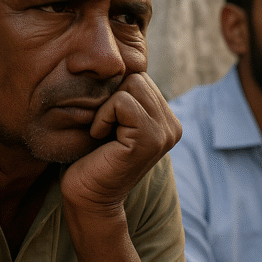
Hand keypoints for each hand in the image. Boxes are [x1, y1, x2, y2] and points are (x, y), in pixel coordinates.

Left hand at [61, 72, 181, 212]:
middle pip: (138, 77)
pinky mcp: (150, 140)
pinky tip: (101, 138)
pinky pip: (122, 102)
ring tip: (104, 133)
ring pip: (132, 85)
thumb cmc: (92, 159)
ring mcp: (165, 133)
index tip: (108, 124)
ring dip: (107, 107)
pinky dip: (103, 116)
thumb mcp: (114, 121)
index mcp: (167, 121)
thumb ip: (127, 98)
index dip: (115, 93)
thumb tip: (121, 63)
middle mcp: (173, 126)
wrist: (88, 198)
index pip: (141, 78)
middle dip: (112, 97)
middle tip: (104, 129)